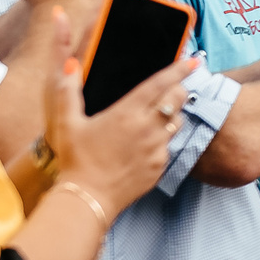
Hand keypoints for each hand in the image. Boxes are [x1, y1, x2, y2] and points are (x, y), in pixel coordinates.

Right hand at [42, 8, 199, 209]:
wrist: (88, 199)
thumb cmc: (76, 160)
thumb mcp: (66, 123)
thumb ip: (67, 91)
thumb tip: (69, 64)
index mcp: (127, 113)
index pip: (161, 83)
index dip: (179, 69)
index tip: (193, 60)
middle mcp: (147, 128)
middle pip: (178, 99)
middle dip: (179, 89)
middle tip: (172, 88)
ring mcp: (157, 149)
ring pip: (178, 123)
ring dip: (172, 116)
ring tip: (154, 119)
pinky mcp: (160, 166)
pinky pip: (168, 147)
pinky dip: (161, 142)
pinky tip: (143, 146)